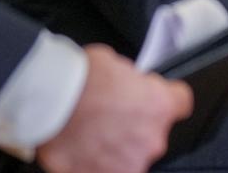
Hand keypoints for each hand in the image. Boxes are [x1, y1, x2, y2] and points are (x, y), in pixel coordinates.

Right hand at [35, 45, 192, 172]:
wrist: (47, 101)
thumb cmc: (78, 79)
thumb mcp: (118, 65)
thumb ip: (135, 83)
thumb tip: (132, 87)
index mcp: (161, 106)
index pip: (181, 103)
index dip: (166, 100)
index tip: (153, 101)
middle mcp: (151, 138)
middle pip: (153, 132)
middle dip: (135, 126)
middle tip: (110, 117)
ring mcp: (127, 163)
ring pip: (130, 155)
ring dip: (117, 147)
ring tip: (92, 133)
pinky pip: (104, 170)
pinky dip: (95, 162)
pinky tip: (82, 148)